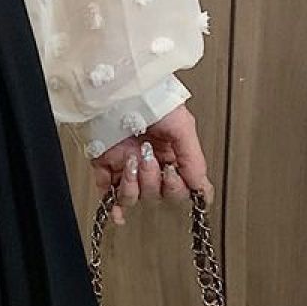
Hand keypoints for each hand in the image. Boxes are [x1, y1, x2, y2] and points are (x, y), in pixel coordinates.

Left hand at [88, 103, 213, 226]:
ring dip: (134, 184)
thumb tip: (202, 189)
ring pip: (134, 197)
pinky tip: (117, 215)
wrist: (118, 90)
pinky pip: (107, 195)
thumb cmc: (151, 98)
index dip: (177, 186)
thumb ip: (193, 159)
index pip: (180, 187)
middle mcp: (149, 163)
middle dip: (153, 178)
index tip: (173, 173)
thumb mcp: (182, 126)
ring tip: (132, 160)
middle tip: (149, 157)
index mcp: (171, 154)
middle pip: (157, 194)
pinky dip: (112, 207)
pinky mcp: (104, 166)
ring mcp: (127, 166)